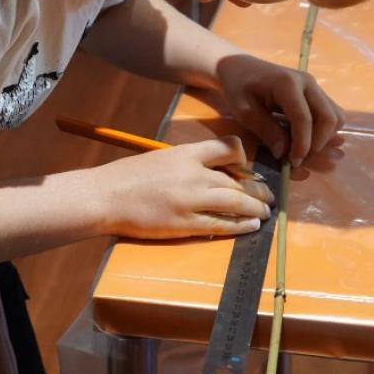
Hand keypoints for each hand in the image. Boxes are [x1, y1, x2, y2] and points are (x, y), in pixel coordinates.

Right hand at [91, 138, 274, 239]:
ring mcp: (190, 199)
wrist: (104, 197)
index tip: (249, 168)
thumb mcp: (159, 159)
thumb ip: (184, 164)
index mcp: (186, 153)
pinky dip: (240, 225)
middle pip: (238, 179)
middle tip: (269, 197)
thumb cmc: (126, 177)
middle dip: (257, 189)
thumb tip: (207, 173)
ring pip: (235, 202)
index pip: (227, 147)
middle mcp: (193, 174)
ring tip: (265, 213)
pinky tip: (251, 226)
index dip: (244, 157)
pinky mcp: (185, 223)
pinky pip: (221, 224)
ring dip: (255, 208)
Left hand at [215, 53, 344, 166]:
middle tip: (298, 158)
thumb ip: (265, 130)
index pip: (304, 119)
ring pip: (336, 117)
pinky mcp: (317, 92)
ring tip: (302, 148)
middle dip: (318, 143)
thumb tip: (284, 153)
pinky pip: (332, 114)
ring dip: (324, 137)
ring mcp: (315, 86)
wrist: (241, 67)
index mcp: (287, 83)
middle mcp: (307, 82)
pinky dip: (325, 130)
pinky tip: (306, 138)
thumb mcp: (243, 111)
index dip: (302, 145)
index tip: (293, 162)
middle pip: (329, 118)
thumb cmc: (238, 87)